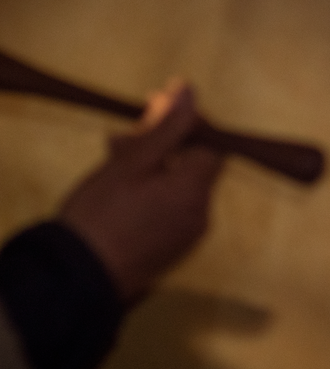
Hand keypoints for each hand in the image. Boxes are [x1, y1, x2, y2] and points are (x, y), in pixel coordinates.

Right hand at [59, 79, 222, 302]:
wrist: (80, 277)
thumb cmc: (102, 214)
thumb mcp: (131, 162)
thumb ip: (166, 126)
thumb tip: (190, 91)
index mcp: (196, 189)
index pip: (212, 144)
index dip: (189, 124)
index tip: (155, 110)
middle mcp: (202, 213)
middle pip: (196, 165)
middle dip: (165, 144)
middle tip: (124, 136)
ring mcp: (189, 234)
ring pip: (181, 186)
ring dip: (156, 167)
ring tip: (115, 157)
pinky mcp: (173, 248)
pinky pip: (173, 209)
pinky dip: (155, 192)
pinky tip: (123, 189)